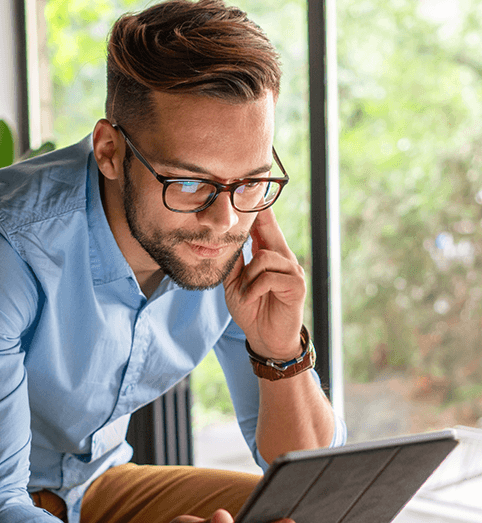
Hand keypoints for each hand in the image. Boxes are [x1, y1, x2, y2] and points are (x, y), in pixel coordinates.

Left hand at [223, 208, 305, 359]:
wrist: (265, 338)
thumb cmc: (252, 309)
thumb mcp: (236, 284)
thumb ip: (235, 262)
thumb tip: (226, 240)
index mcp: (270, 255)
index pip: (265, 226)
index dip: (261, 207)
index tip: (258, 183)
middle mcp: (284, 258)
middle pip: (269, 230)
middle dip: (259, 215)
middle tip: (250, 196)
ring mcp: (292, 271)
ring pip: (263, 257)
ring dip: (248, 277)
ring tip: (245, 292)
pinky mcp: (296, 285)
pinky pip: (267, 276)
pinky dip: (253, 289)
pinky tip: (252, 299)